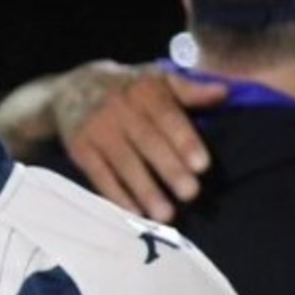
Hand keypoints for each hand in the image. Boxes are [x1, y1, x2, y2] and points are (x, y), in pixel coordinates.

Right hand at [62, 71, 225, 221]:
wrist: (71, 88)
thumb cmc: (128, 89)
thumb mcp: (157, 80)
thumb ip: (189, 90)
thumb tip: (223, 93)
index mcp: (144, 90)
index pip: (167, 115)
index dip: (184, 140)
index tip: (201, 165)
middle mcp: (119, 108)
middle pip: (147, 141)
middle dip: (168, 168)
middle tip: (190, 194)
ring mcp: (97, 129)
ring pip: (123, 162)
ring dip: (144, 189)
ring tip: (165, 215)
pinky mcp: (80, 148)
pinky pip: (99, 174)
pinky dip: (116, 194)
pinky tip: (134, 213)